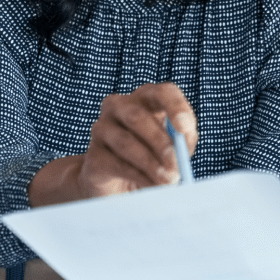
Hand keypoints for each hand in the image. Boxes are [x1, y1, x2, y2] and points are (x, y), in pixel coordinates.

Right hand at [32, 82, 198, 203]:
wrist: (119, 187)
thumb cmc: (153, 159)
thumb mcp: (174, 149)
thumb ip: (181, 145)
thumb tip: (183, 151)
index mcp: (145, 99)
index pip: (162, 93)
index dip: (175, 108)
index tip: (185, 129)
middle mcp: (119, 107)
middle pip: (138, 116)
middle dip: (160, 141)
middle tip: (176, 163)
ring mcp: (101, 129)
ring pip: (126, 142)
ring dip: (150, 163)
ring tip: (168, 180)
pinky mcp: (93, 156)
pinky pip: (116, 164)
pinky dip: (138, 176)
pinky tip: (152, 185)